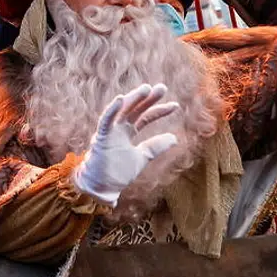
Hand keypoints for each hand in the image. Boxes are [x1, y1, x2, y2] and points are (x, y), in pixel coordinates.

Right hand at [73, 84, 180, 206]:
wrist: (102, 188)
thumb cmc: (117, 173)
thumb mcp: (142, 158)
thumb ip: (155, 147)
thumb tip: (175, 138)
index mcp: (127, 132)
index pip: (144, 117)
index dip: (159, 111)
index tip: (175, 106)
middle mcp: (118, 128)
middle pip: (135, 110)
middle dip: (148, 99)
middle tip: (162, 88)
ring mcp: (109, 131)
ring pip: (122, 111)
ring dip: (133, 99)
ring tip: (146, 88)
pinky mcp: (101, 137)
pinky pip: (106, 120)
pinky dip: (112, 109)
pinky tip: (121, 98)